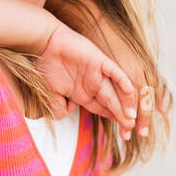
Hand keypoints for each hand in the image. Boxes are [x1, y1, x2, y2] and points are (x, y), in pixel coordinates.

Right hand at [36, 20, 146, 140]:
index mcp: (83, 93)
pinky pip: (114, 72)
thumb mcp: (51, 93)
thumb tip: (64, 115)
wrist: (43, 43)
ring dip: (124, 104)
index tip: (123, 133)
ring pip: (116, 91)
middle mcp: (93, 84)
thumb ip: (57, 107)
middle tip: (130, 128)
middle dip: (121, 116)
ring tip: (132, 117)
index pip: (103, 109)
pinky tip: (131, 91)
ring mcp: (97, 73)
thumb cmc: (45, 66)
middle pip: (112, 103)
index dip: (113, 119)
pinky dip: (122, 81)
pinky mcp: (99, 61)